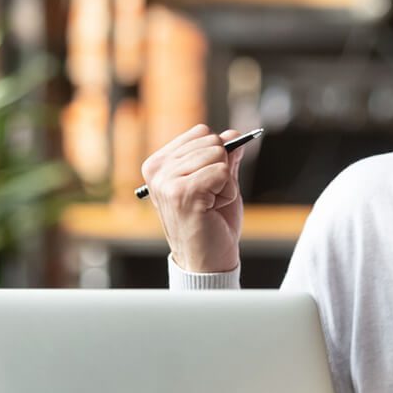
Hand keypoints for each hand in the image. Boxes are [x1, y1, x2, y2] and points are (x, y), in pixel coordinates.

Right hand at [141, 124, 244, 271]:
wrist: (208, 260)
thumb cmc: (212, 223)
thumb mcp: (220, 183)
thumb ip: (224, 157)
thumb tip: (234, 134)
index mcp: (159, 163)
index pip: (201, 133)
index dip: (217, 155)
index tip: (208, 182)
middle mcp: (157, 170)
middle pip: (212, 141)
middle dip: (223, 168)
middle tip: (211, 197)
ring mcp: (167, 181)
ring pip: (219, 155)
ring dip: (226, 182)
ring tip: (211, 204)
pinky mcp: (182, 193)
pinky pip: (223, 172)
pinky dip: (228, 191)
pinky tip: (213, 209)